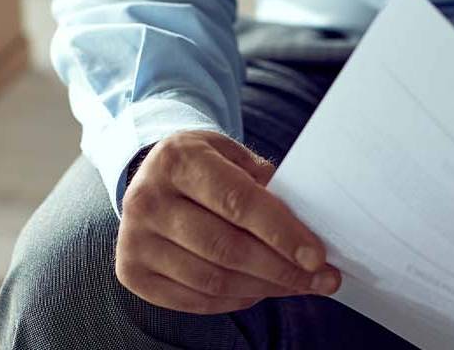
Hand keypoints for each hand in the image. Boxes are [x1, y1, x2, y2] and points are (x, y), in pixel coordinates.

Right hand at [116, 130, 342, 314]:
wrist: (146, 178)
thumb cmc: (200, 165)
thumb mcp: (229, 153)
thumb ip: (262, 182)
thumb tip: (306, 226)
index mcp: (176, 160)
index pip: (237, 202)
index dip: (281, 233)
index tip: (317, 256)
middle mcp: (148, 200)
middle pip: (226, 248)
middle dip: (282, 269)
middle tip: (321, 279)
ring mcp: (135, 240)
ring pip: (213, 281)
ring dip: (265, 289)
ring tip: (298, 286)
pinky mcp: (132, 272)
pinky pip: (195, 300)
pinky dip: (235, 300)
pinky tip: (261, 291)